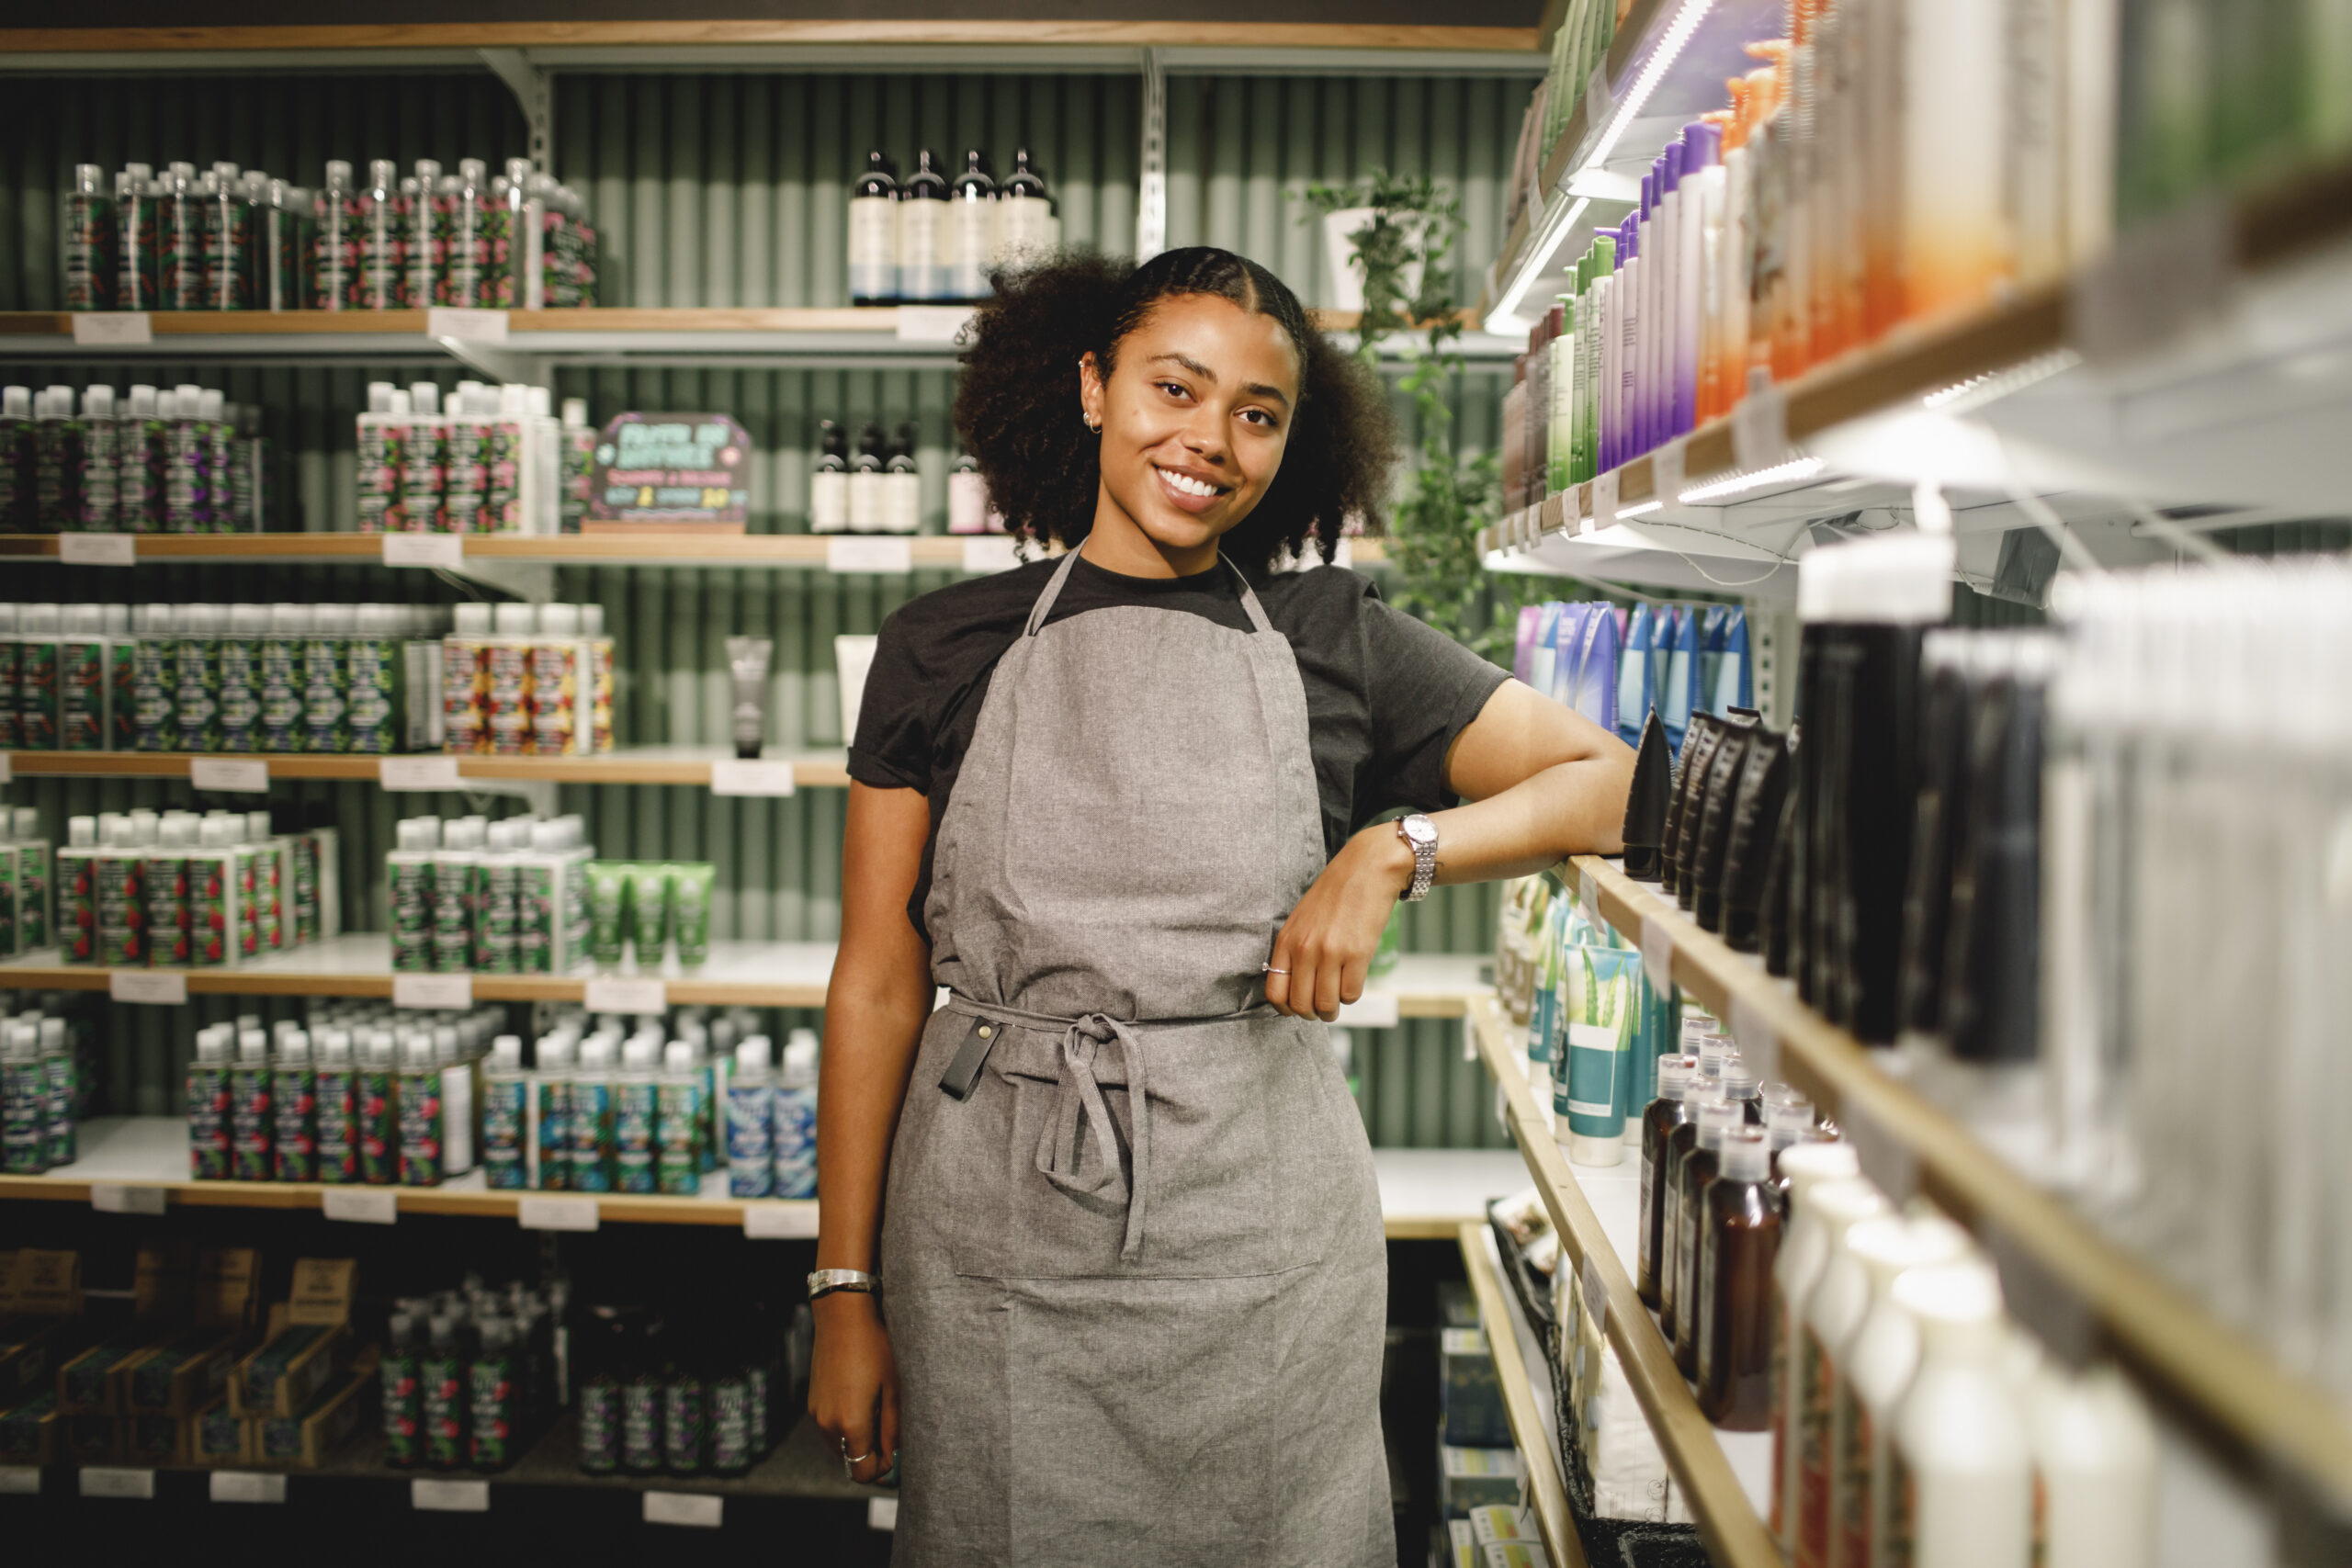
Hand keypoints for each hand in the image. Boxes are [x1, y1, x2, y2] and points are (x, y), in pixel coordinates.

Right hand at [808, 1291, 898, 1484]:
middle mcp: (828, 1426)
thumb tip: (895, 1456)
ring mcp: (817, 1414)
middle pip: (851, 1462)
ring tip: (878, 1408)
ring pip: (841, 1445)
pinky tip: (862, 1397)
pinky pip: (832, 1427)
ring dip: (860, 1439)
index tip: (896, 1452)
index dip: (883, 1469)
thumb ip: (894, 1429)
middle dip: (872, 1453)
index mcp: (850, 1426)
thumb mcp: (895, 1389)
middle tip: (891, 1428)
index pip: (864, 1473)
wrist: (842, 1317)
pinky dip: (847, 1424)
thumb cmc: (875, 1349)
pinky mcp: (813, 1403)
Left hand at [1264, 823, 1414, 1020]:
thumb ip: (1294, 951)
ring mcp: (1331, 952)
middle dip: (1313, 1013)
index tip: (1298, 1007)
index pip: (1275, 994)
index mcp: (1287, 941)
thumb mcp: (1301, 919)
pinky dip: (1351, 994)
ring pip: (1327, 1005)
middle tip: (1322, 1007)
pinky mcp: (1357, 954)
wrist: (1366, 869)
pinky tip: (1353, 979)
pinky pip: (1351, 994)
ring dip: (1333, 1009)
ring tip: (1338, 998)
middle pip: (1301, 1005)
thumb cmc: (1334, 895)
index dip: (1287, 1009)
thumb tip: (1294, 988)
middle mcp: (1305, 949)